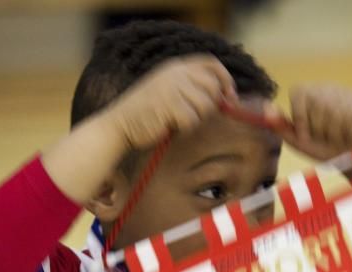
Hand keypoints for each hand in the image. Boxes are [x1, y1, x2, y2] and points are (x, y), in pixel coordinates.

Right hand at [109, 55, 236, 149]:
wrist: (120, 125)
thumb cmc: (147, 114)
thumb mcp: (169, 92)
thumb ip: (192, 88)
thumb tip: (226, 97)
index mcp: (175, 66)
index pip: (211, 63)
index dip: (225, 79)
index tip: (231, 97)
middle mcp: (175, 72)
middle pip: (213, 87)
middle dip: (211, 106)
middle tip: (194, 117)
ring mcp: (172, 87)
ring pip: (205, 105)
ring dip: (196, 119)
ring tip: (178, 121)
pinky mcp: (170, 105)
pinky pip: (193, 120)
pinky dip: (185, 128)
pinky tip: (171, 127)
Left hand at [281, 83, 351, 160]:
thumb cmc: (327, 151)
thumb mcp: (301, 142)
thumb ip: (282, 127)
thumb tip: (265, 107)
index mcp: (313, 95)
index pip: (298, 93)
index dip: (300, 118)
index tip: (307, 134)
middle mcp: (331, 90)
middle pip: (315, 107)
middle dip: (319, 131)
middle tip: (328, 138)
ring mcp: (350, 96)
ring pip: (333, 115)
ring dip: (336, 135)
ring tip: (342, 138)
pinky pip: (351, 121)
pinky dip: (350, 136)